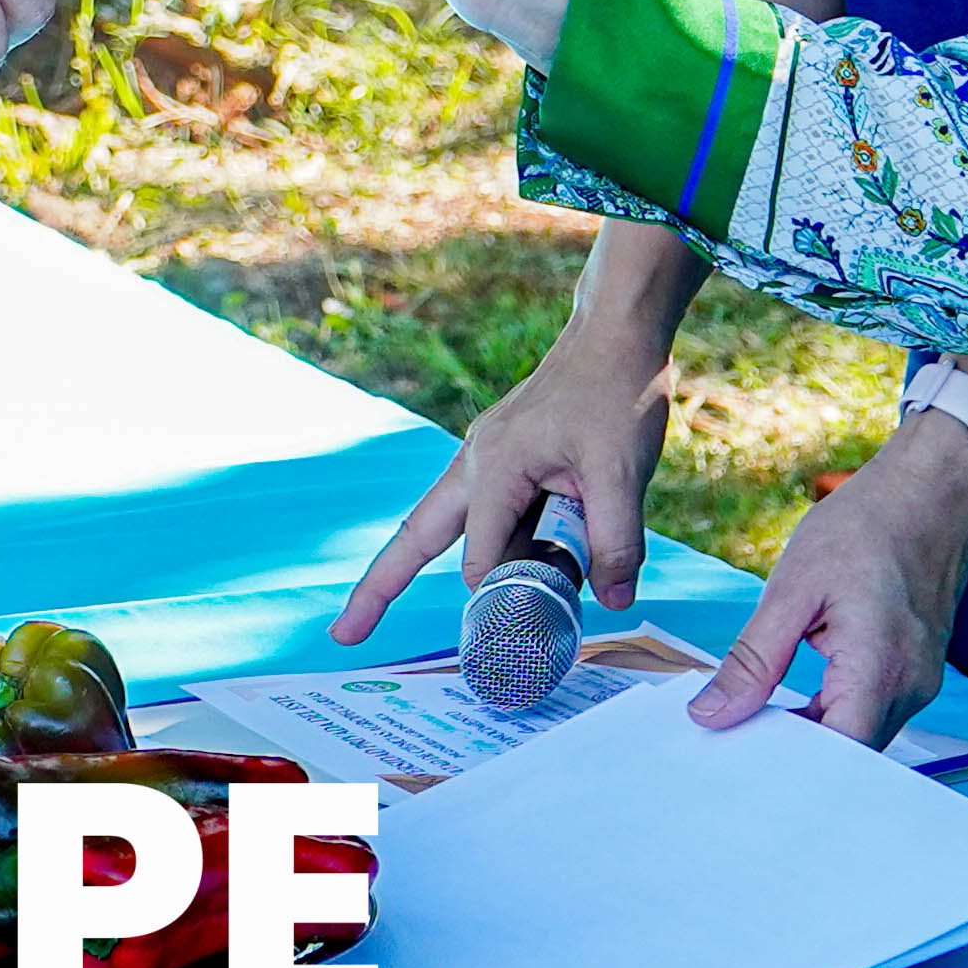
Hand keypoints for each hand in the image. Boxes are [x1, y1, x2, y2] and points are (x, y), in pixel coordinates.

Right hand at [329, 294, 673, 647]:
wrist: (616, 332)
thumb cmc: (614, 390)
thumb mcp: (623, 472)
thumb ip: (616, 541)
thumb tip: (613, 602)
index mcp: (493, 467)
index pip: (478, 559)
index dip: (505, 599)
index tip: (537, 624)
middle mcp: (475, 464)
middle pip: (416, 537)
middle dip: (379, 587)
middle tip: (344, 635)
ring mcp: (485, 458)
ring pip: (447, 526)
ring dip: (458, 565)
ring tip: (408, 604)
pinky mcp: (506, 457)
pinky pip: (486, 513)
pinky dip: (495, 543)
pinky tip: (523, 561)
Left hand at [693, 417, 967, 742]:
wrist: (930, 489)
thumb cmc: (867, 525)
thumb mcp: (793, 588)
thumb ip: (753, 660)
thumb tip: (712, 714)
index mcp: (880, 671)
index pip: (835, 757)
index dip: (785, 767)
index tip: (734, 755)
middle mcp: (910, 689)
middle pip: (848, 755)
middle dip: (793, 753)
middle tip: (732, 737)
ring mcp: (920, 682)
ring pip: (860, 736)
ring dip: (813, 732)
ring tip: (757, 715)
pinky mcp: (917, 670)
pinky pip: (872, 711)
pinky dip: (833, 710)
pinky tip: (795, 697)